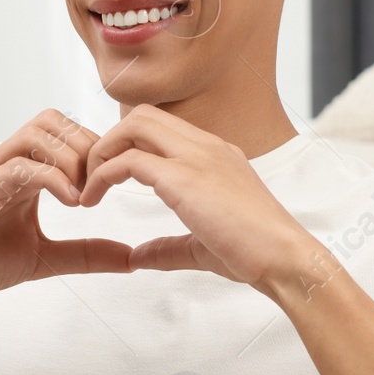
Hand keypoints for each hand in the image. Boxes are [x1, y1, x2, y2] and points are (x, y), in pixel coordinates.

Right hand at [0, 109, 134, 309]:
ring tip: (82, 196)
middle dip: (86, 147)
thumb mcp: (44, 259)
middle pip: (54, 119)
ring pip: (37, 131)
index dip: (94, 150)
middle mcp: (6, 163)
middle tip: (98, 187)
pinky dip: (51, 178)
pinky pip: (17, 165)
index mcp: (23, 171)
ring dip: (71, 158)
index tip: (108, 186)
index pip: (65, 131)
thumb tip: (132, 258)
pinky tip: (69, 201)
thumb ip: (86, 254)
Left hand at [78, 104, 319, 295]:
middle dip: (109, 140)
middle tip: (91, 176)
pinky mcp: (184, 178)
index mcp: (215, 154)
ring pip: (133, 125)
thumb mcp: (201, 246)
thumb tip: (137, 257)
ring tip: (88, 186)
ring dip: (102, 151)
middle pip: (143, 115)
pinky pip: (128, 160)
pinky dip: (102, 175)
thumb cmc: (253, 255)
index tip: (108, 176)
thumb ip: (167, 247)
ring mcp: (197, 157)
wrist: (285, 259)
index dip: (127, 145)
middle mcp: (206, 147)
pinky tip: (92, 199)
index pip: (161, 127)